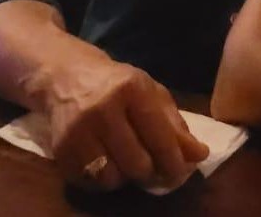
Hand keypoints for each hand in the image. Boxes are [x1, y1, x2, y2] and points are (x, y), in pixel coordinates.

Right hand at [29, 51, 207, 190]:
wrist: (66, 77)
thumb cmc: (116, 84)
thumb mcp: (149, 92)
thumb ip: (174, 124)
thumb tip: (200, 155)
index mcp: (131, 88)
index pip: (158, 135)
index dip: (174, 160)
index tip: (183, 173)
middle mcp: (103, 109)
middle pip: (136, 163)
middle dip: (151, 172)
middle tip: (155, 170)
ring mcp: (78, 131)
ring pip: (112, 178)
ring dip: (125, 178)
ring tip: (128, 162)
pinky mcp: (61, 151)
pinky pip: (90, 183)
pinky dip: (103, 180)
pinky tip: (107, 162)